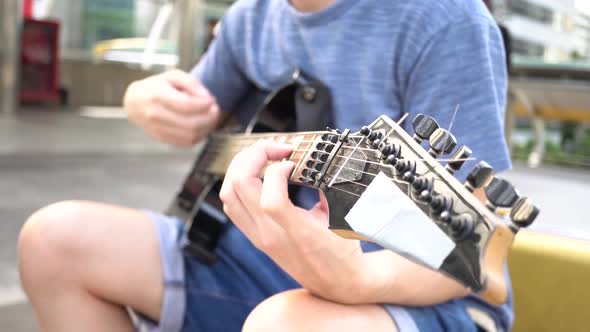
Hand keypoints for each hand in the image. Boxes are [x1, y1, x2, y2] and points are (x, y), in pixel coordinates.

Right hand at [123, 70, 219, 146]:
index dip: (205, 104)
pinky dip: (199, 136)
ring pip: (190, 136)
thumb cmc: (156, 87)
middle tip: (216, 110)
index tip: (212, 99)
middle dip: (209, 118)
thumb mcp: (173, 76)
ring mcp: (158, 130)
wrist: (134, 102)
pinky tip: (202, 126)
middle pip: (191, 124)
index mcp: (157, 96)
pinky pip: (186, 143)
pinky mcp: (162, 139)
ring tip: (211, 118)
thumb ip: (191, 83)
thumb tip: (207, 98)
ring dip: (207, 128)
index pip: (187, 105)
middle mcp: (156, 115)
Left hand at [219, 141, 373, 303]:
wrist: (336, 282)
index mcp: (297, 234)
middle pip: (239, 186)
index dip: (279, 170)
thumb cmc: (344, 249)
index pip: (271, 199)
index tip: (294, 161)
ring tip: (265, 155)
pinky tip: (259, 174)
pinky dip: (238, 182)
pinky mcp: (254, 237)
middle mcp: (271, 236)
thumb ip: (324, 185)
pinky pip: (232, 204)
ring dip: (242, 166)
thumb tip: (311, 158)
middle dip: (254, 155)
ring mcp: (258, 237)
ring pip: (228, 193)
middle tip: (277, 148)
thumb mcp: (342, 215)